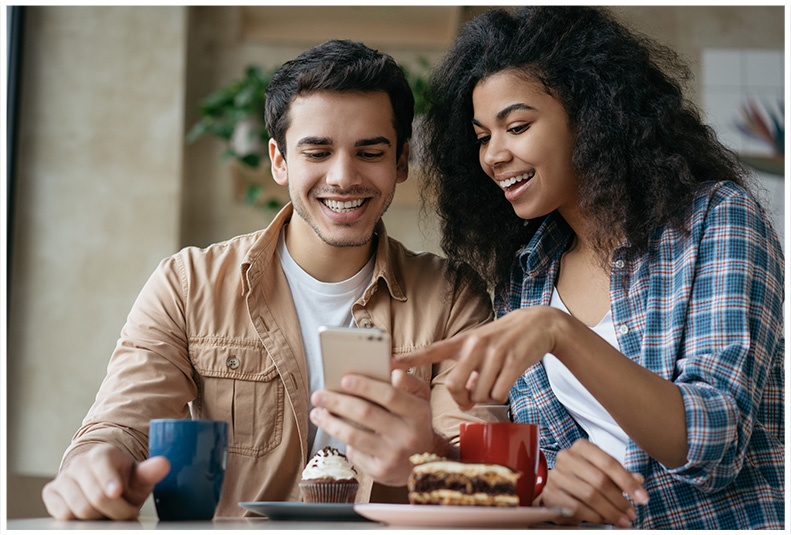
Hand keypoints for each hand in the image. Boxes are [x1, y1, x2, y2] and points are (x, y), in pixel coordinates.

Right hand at [42, 444, 169, 519]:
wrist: (101, 482)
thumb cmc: (124, 480)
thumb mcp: (139, 477)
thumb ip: (150, 472)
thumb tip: (164, 464)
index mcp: (102, 454)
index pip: (101, 465)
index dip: (109, 481)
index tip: (117, 491)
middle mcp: (79, 463)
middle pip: (94, 497)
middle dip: (116, 511)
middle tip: (128, 513)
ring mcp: (63, 477)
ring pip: (78, 509)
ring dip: (100, 517)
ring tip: (112, 513)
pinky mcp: (51, 493)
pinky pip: (63, 515)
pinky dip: (81, 521)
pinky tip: (94, 515)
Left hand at [310, 370, 446, 485]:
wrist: (424, 461)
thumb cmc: (416, 422)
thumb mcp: (421, 399)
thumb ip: (408, 381)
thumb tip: (392, 370)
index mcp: (419, 413)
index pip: (389, 395)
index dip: (365, 386)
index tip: (344, 379)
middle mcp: (408, 435)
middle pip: (365, 414)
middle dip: (337, 402)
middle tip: (318, 395)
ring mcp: (394, 456)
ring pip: (353, 436)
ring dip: (330, 423)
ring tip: (315, 413)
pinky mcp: (381, 471)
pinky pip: (354, 452)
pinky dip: (343, 440)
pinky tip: (335, 431)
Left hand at [394, 306, 567, 409]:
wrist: (537, 324)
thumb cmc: (501, 340)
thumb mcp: (477, 345)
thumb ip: (464, 368)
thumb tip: (463, 400)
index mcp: (461, 341)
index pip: (430, 351)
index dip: (409, 359)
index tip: (389, 365)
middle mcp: (474, 345)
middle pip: (454, 386)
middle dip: (461, 400)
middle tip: (469, 399)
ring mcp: (494, 353)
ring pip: (479, 394)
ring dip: (485, 398)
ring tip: (492, 385)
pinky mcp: (514, 362)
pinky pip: (499, 393)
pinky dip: (500, 396)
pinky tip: (505, 383)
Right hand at [539, 440, 647, 527]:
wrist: (552, 485)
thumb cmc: (580, 476)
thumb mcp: (601, 471)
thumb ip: (619, 475)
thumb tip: (638, 480)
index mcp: (582, 447)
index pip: (609, 463)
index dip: (628, 482)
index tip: (642, 498)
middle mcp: (567, 457)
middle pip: (600, 480)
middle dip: (620, 500)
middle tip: (632, 513)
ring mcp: (557, 475)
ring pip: (590, 496)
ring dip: (611, 511)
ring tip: (622, 520)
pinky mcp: (551, 494)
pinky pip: (578, 508)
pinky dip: (595, 517)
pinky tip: (605, 519)